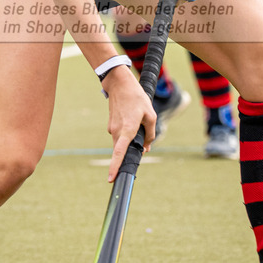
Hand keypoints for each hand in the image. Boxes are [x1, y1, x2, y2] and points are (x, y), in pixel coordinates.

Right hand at [104, 67, 155, 181]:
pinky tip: (132, 120)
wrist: (120, 84)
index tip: (111, 178)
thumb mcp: (150, 115)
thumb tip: (147, 147)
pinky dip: (126, 134)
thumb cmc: (136, 98)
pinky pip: (120, 136)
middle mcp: (117, 131)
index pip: (119, 152)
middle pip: (123, 149)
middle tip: (143, 142)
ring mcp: (112, 128)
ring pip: (122, 142)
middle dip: (131, 151)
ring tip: (138, 121)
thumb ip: (151, 133)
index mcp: (127, 130)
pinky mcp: (111, 125)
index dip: (115, 166)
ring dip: (130, 140)